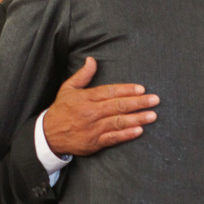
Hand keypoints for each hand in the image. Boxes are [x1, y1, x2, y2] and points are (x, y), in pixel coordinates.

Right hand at [43, 57, 158, 155]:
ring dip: (137, 119)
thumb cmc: (61, 109)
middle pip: (118, 106)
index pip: (109, 92)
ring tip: (152, 115)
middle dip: (138, 103)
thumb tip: (92, 60)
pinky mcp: (94, 142)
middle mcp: (91, 112)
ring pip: (118, 122)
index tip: (141, 89)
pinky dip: (126, 135)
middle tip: (154, 100)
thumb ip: (83, 75)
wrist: (48, 134)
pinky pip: (113, 138)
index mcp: (86, 98)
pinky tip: (139, 131)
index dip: (126, 90)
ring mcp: (93, 128)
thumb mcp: (68, 88)